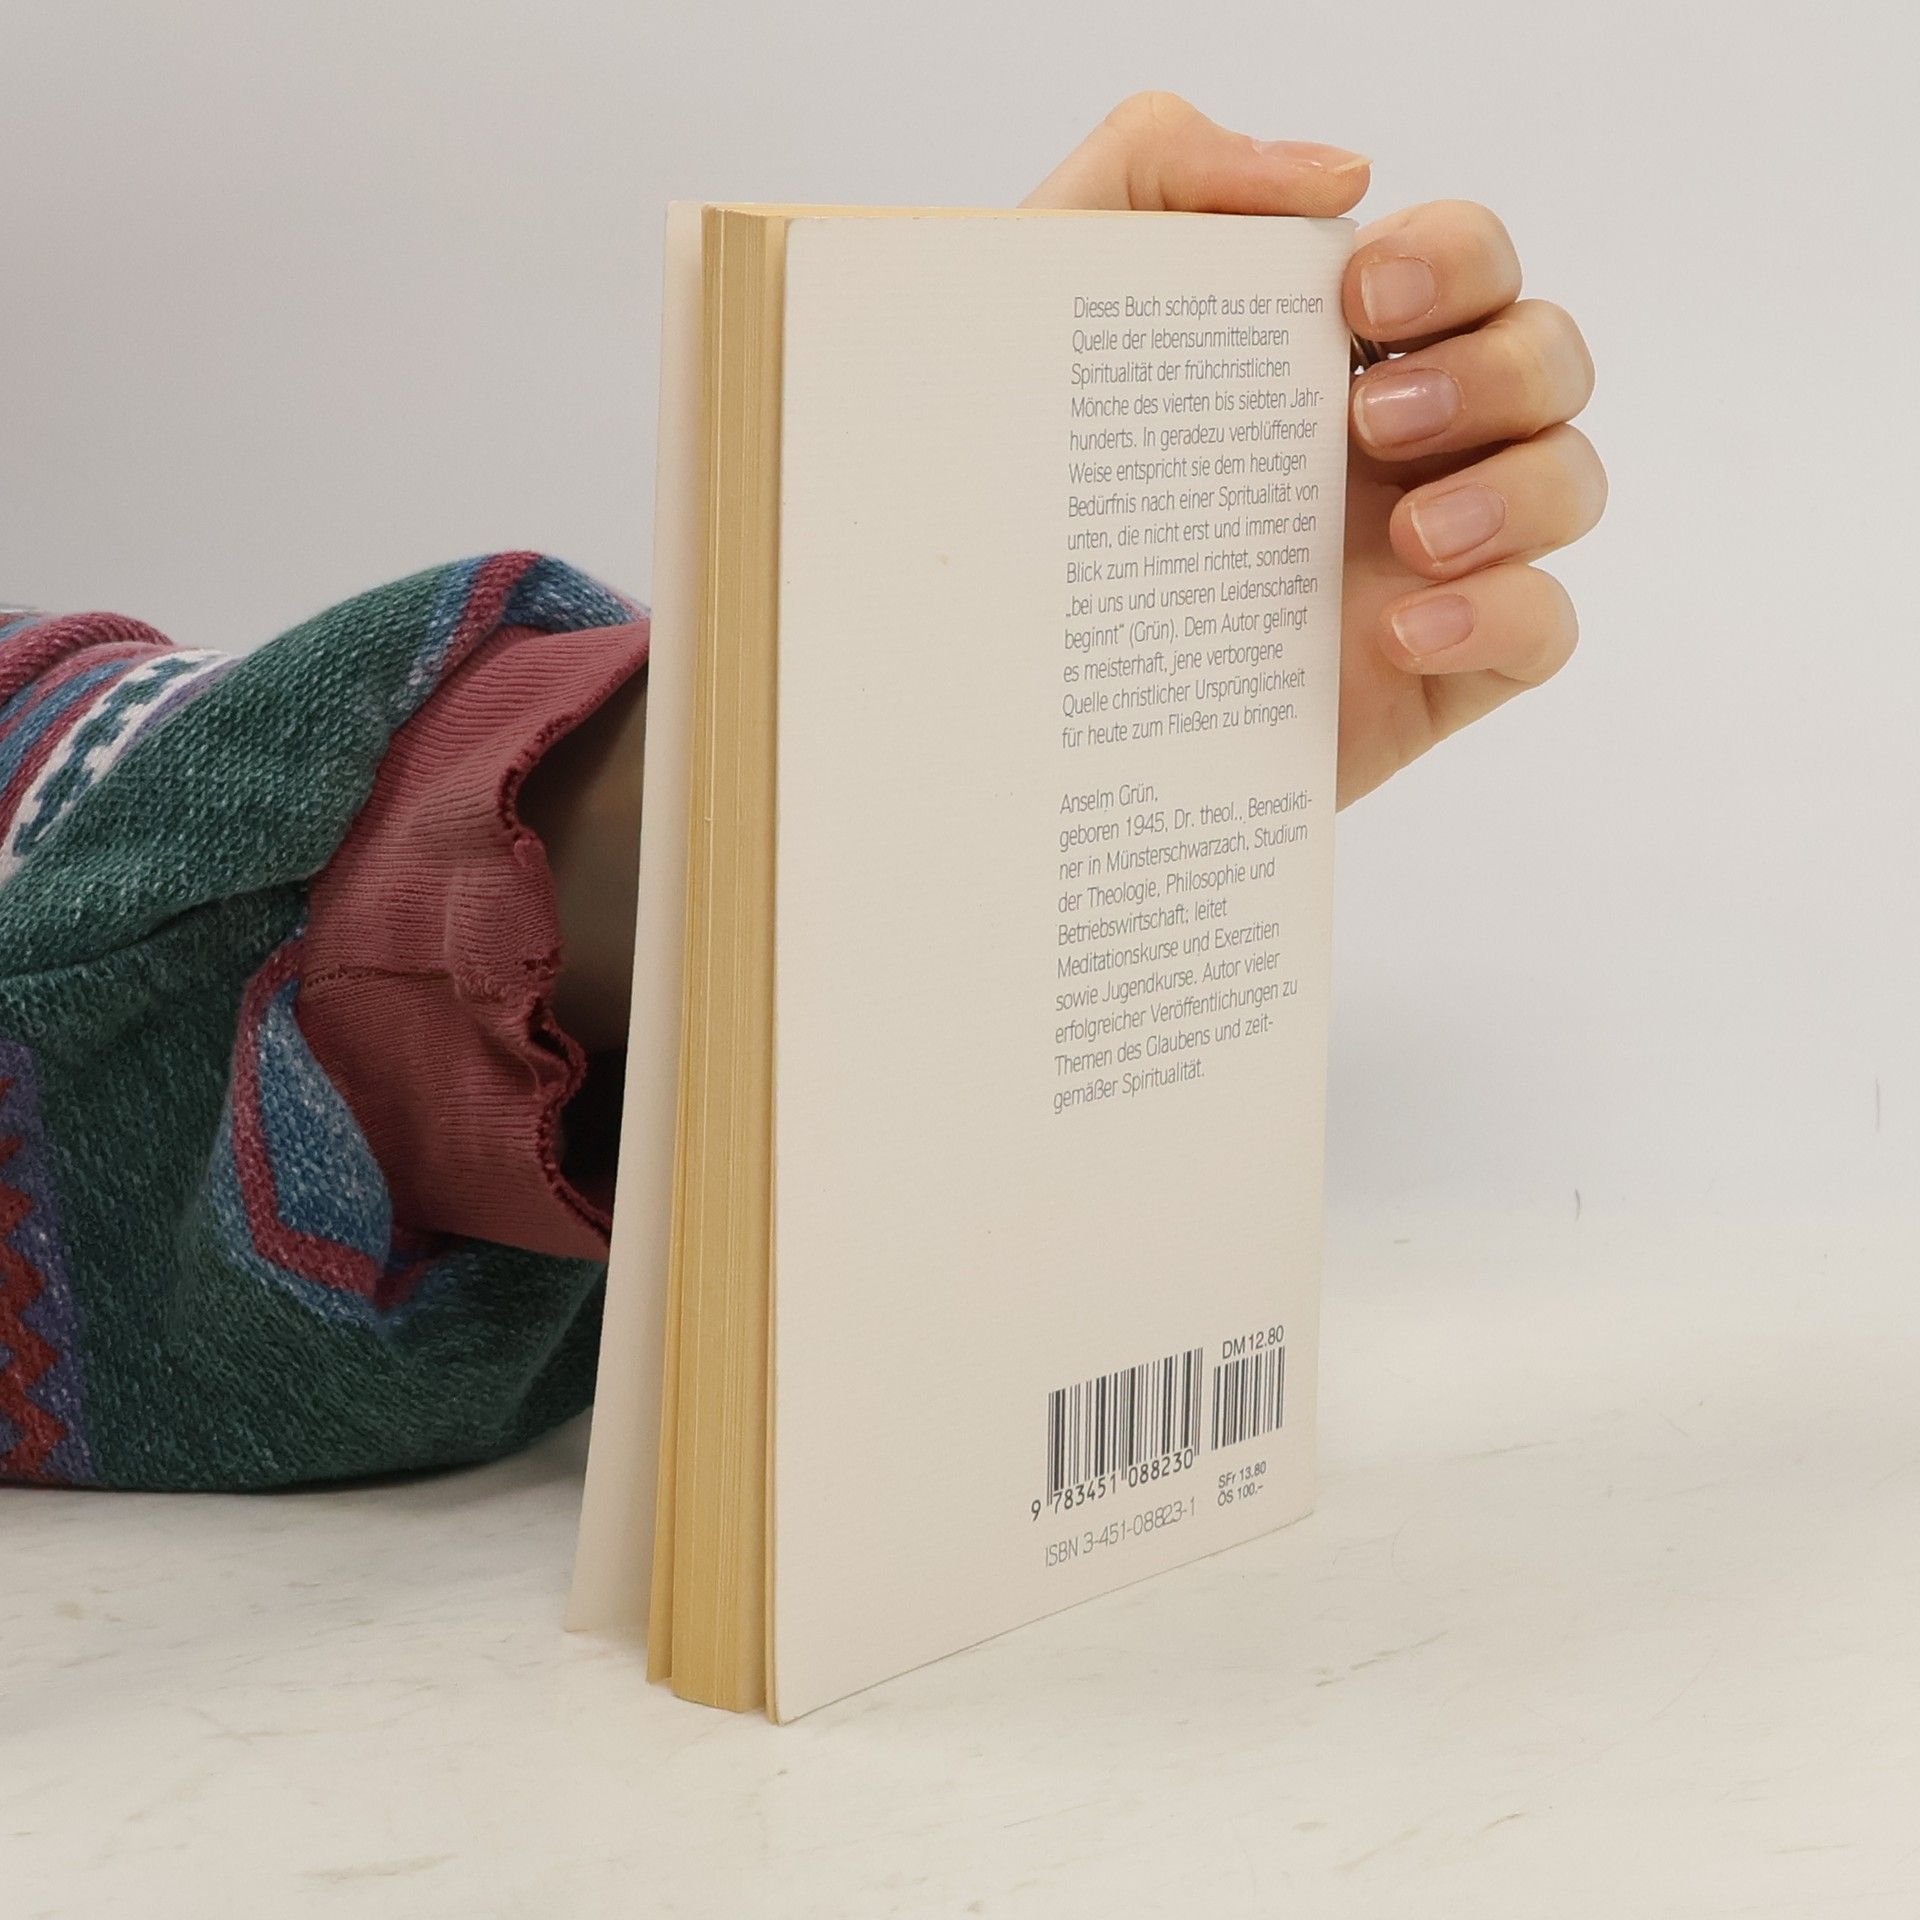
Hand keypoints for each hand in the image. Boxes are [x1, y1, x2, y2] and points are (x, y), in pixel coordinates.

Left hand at [1025, 93, 1605, 806]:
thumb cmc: (1032, 487)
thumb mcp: (1055, 296)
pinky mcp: (1434, 669)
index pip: (1467, 261)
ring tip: (1408, 535)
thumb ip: (1159, 165)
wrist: (1015, 688)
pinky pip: (1544, 628)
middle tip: (1373, 422)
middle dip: (1493, 372)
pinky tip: (1399, 630)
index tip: (1361, 298)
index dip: (1454, 256)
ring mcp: (1427, 557)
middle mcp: (1400, 442)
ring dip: (1518, 491)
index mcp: (1334, 350)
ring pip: (1569, 481)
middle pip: (1544, 356)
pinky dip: (1503, 615)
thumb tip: (1338, 175)